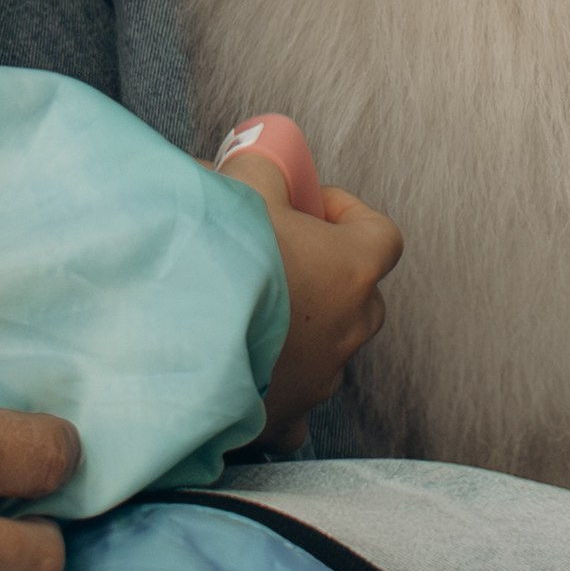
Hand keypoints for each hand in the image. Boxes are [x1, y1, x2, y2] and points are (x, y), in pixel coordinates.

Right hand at [221, 154, 401, 447]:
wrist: (186, 344)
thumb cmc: (227, 260)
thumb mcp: (245, 186)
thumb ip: (264, 162)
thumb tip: (261, 154)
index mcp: (351, 270)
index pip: (383, 235)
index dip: (349, 213)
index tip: (308, 205)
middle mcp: (350, 329)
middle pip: (361, 293)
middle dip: (327, 269)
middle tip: (279, 251)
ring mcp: (323, 377)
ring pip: (329, 345)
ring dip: (302, 324)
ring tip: (245, 305)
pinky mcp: (290, 416)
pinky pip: (297, 401)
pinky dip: (279, 384)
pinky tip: (244, 369)